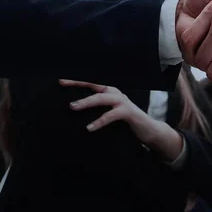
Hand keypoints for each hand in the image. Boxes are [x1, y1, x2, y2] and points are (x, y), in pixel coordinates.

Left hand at [60, 79, 182, 159]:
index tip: (62, 81)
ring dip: (87, 101)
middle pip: (95, 88)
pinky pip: (111, 115)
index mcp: (111, 93)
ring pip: (102, 98)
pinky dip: (100, 120)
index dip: (78, 81)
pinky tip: (90, 127)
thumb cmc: (127, 123)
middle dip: (79, 86)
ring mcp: (123, 102)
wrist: (149, 131)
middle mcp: (116, 94)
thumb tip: (76, 112)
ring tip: (73, 107)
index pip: (92, 83)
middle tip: (63, 88)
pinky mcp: (128, 112)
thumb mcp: (111, 115)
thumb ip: (98, 111)